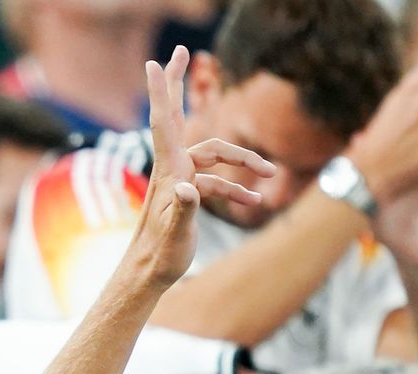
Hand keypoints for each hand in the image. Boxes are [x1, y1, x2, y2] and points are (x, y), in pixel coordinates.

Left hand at [128, 48, 272, 289]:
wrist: (148, 276)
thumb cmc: (159, 257)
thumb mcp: (175, 234)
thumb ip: (183, 209)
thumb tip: (187, 187)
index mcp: (169, 171)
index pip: (164, 122)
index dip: (160, 91)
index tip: (155, 61)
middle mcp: (172, 169)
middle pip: (178, 117)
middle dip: (179, 85)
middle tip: (182, 52)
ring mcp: (180, 181)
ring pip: (214, 157)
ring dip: (242, 162)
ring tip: (270, 174)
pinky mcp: (187, 196)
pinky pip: (215, 183)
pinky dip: (234, 189)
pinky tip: (254, 202)